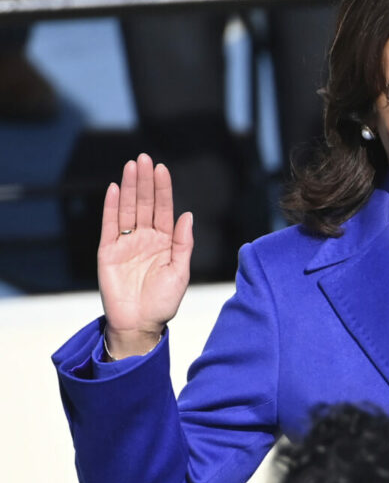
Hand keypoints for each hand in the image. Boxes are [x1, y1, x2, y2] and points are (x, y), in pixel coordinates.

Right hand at [98, 154, 193, 357]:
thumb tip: (187, 215)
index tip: (162, 168)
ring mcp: (125, 243)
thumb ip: (183, 243)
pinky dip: (110, 207)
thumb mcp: (180, 272)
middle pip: (144, 203)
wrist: (140, 324)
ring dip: (128, 187)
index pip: (163, 209)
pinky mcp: (108, 252)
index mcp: (165, 242)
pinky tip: (113, 189)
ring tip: (131, 166)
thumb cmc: (163, 302)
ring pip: (127, 209)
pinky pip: (109, 225)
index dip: (162, 189)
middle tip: (144, 158)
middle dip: (144, 181)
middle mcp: (145, 238)